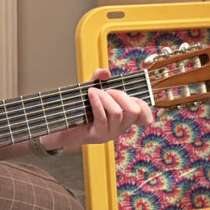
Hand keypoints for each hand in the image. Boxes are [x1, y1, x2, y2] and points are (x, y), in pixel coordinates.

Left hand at [40, 68, 154, 151]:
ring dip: (105, 97)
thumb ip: (99, 79)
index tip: (134, 97)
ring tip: (93, 91)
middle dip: (121, 95)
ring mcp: (110, 133)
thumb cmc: (80, 110)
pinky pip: (102, 117)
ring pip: (118, 113)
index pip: (145, 117)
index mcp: (124, 119)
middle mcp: (120, 128)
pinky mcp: (98, 136)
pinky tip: (90, 95)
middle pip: (134, 111)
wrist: (63, 128)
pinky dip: (97, 102)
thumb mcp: (92, 91)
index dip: (146, 107)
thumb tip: (106, 73)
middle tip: (107, 90)